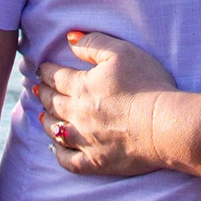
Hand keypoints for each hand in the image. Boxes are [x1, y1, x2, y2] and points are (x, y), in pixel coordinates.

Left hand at [34, 30, 182, 175]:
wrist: (164, 126)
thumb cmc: (147, 85)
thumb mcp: (122, 52)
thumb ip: (93, 43)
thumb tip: (69, 39)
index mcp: (82, 86)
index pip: (56, 77)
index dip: (47, 71)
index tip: (42, 69)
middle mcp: (77, 114)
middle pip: (52, 103)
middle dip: (43, 94)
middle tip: (37, 90)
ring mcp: (85, 140)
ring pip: (55, 130)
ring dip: (46, 121)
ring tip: (42, 116)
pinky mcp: (95, 162)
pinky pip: (68, 161)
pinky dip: (58, 154)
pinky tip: (55, 149)